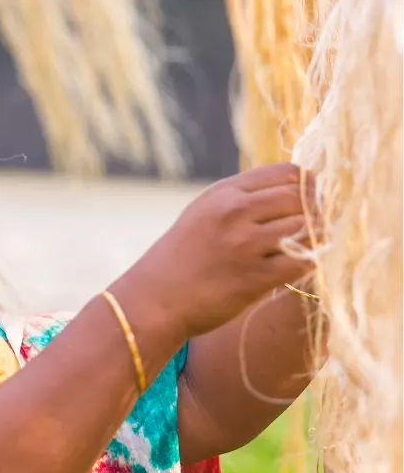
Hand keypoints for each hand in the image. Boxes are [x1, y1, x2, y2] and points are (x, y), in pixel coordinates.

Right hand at [118, 162, 314, 338]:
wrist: (154, 299)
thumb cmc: (180, 258)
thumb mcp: (203, 213)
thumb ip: (240, 199)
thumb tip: (290, 192)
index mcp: (224, 193)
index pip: (286, 173)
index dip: (307, 185)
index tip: (311, 199)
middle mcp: (235, 212)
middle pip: (300, 198)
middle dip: (317, 210)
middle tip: (317, 225)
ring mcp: (245, 244)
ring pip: (307, 227)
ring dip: (316, 237)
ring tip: (310, 246)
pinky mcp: (254, 277)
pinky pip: (303, 262)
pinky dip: (310, 262)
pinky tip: (303, 266)